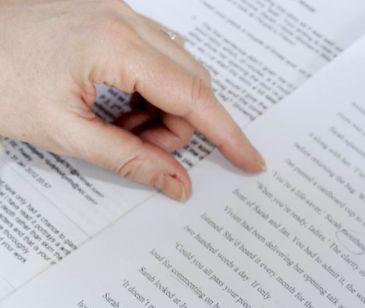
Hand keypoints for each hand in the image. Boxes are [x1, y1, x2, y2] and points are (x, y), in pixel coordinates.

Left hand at [0, 0, 263, 200]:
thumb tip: (177, 182)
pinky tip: (115, 104)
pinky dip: (147, 88)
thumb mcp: (62, 132)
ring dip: (162, 108)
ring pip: (177, 69)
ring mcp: (118, 12)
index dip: (227, 135)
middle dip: (180, 126)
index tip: (251, 161)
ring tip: (118, 127)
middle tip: (145, 151)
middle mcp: (125, 20)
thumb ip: (129, 160)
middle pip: (191, 83)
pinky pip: (155, 55)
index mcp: (115, 45)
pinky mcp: (109, 15)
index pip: (194, 97)